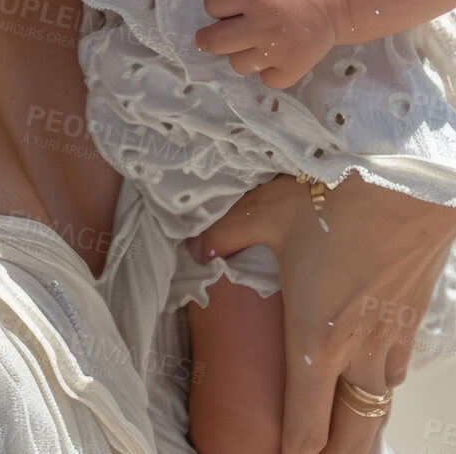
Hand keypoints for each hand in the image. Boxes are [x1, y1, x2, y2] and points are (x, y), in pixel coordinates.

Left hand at [188, 172, 454, 453]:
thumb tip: (197, 248)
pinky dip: (381, 382)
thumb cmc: (336, 198)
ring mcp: (389, 341)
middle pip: (350, 435)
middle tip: (313, 452)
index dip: (292, 452)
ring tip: (341, 423)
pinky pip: (396, 370)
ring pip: (376, 404)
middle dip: (332, 453)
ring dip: (358, 420)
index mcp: (315, 340)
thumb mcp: (266, 212)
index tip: (278, 453)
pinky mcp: (412, 322)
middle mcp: (355, 353)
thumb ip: (227, 235)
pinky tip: (370, 371)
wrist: (407, 183)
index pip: (305, 427)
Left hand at [195, 0, 345, 88]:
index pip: (211, 5)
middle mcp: (260, 22)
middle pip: (213, 42)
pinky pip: (266, 79)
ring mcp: (277, 48)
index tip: (230, 3)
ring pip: (237, 64)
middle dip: (210, 36)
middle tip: (216, 34)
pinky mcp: (294, 67)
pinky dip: (269, 69)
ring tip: (256, 41)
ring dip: (242, 52)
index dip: (219, 2)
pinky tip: (276, 53)